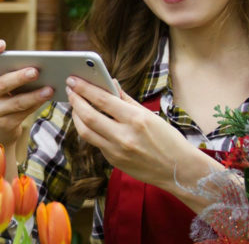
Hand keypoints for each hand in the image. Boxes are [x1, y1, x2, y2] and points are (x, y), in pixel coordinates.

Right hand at [0, 40, 53, 145]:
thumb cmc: (5, 98)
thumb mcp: (4, 85)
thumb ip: (13, 74)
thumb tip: (38, 67)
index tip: (2, 44)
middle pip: (2, 83)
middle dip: (20, 77)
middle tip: (36, 71)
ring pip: (16, 101)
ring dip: (34, 95)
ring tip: (50, 88)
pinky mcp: (3, 124)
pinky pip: (23, 113)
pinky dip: (36, 104)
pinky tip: (47, 98)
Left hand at [66, 77, 204, 189]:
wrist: (179, 170)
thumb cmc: (168, 139)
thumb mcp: (150, 115)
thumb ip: (126, 99)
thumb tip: (111, 83)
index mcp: (136, 119)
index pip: (102, 99)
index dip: (85, 88)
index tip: (74, 79)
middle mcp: (124, 136)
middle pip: (88, 115)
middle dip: (75, 100)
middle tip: (69, 89)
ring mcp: (117, 151)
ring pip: (85, 131)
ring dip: (76, 116)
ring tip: (74, 104)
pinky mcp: (113, 161)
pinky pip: (95, 142)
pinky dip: (88, 129)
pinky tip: (87, 120)